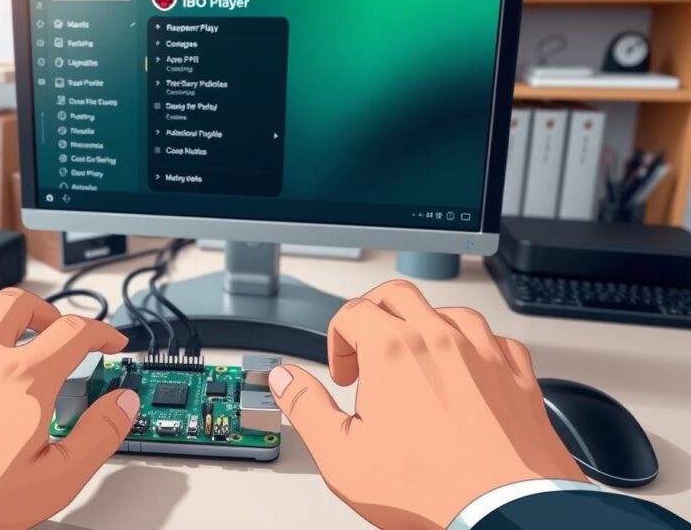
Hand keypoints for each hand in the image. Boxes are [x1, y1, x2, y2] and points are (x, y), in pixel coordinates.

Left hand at [0, 288, 139, 529]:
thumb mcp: (52, 481)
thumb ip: (98, 436)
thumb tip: (123, 405)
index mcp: (23, 378)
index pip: (76, 332)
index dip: (101, 332)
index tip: (107, 342)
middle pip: (20, 304)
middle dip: (46, 312)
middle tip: (55, 330)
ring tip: (1, 332)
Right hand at [268, 280, 583, 529]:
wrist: (505, 513)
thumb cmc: (432, 489)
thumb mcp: (342, 455)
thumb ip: (305, 407)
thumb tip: (286, 379)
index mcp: (392, 350)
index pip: (352, 312)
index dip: (337, 341)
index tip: (342, 373)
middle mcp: (440, 339)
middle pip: (398, 295)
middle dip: (373, 315)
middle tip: (367, 350)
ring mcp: (484, 353)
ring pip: (447, 312)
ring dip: (423, 328)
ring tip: (414, 366)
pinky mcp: (518, 375)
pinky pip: (494, 339)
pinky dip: (472, 349)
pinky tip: (464, 376)